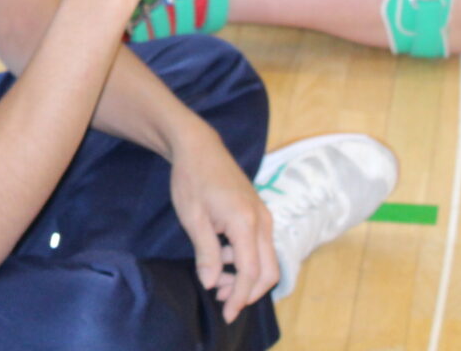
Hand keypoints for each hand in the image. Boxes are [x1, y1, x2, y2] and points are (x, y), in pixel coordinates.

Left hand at [169, 134, 278, 323]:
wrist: (199, 146)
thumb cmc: (191, 178)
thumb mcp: (192, 218)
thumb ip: (205, 252)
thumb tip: (211, 283)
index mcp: (245, 222)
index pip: (250, 271)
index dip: (240, 296)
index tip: (227, 313)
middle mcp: (262, 220)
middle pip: (268, 271)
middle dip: (247, 292)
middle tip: (220, 299)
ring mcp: (263, 216)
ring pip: (266, 260)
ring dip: (245, 276)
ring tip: (215, 278)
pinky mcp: (259, 213)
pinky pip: (260, 246)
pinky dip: (245, 260)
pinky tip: (220, 256)